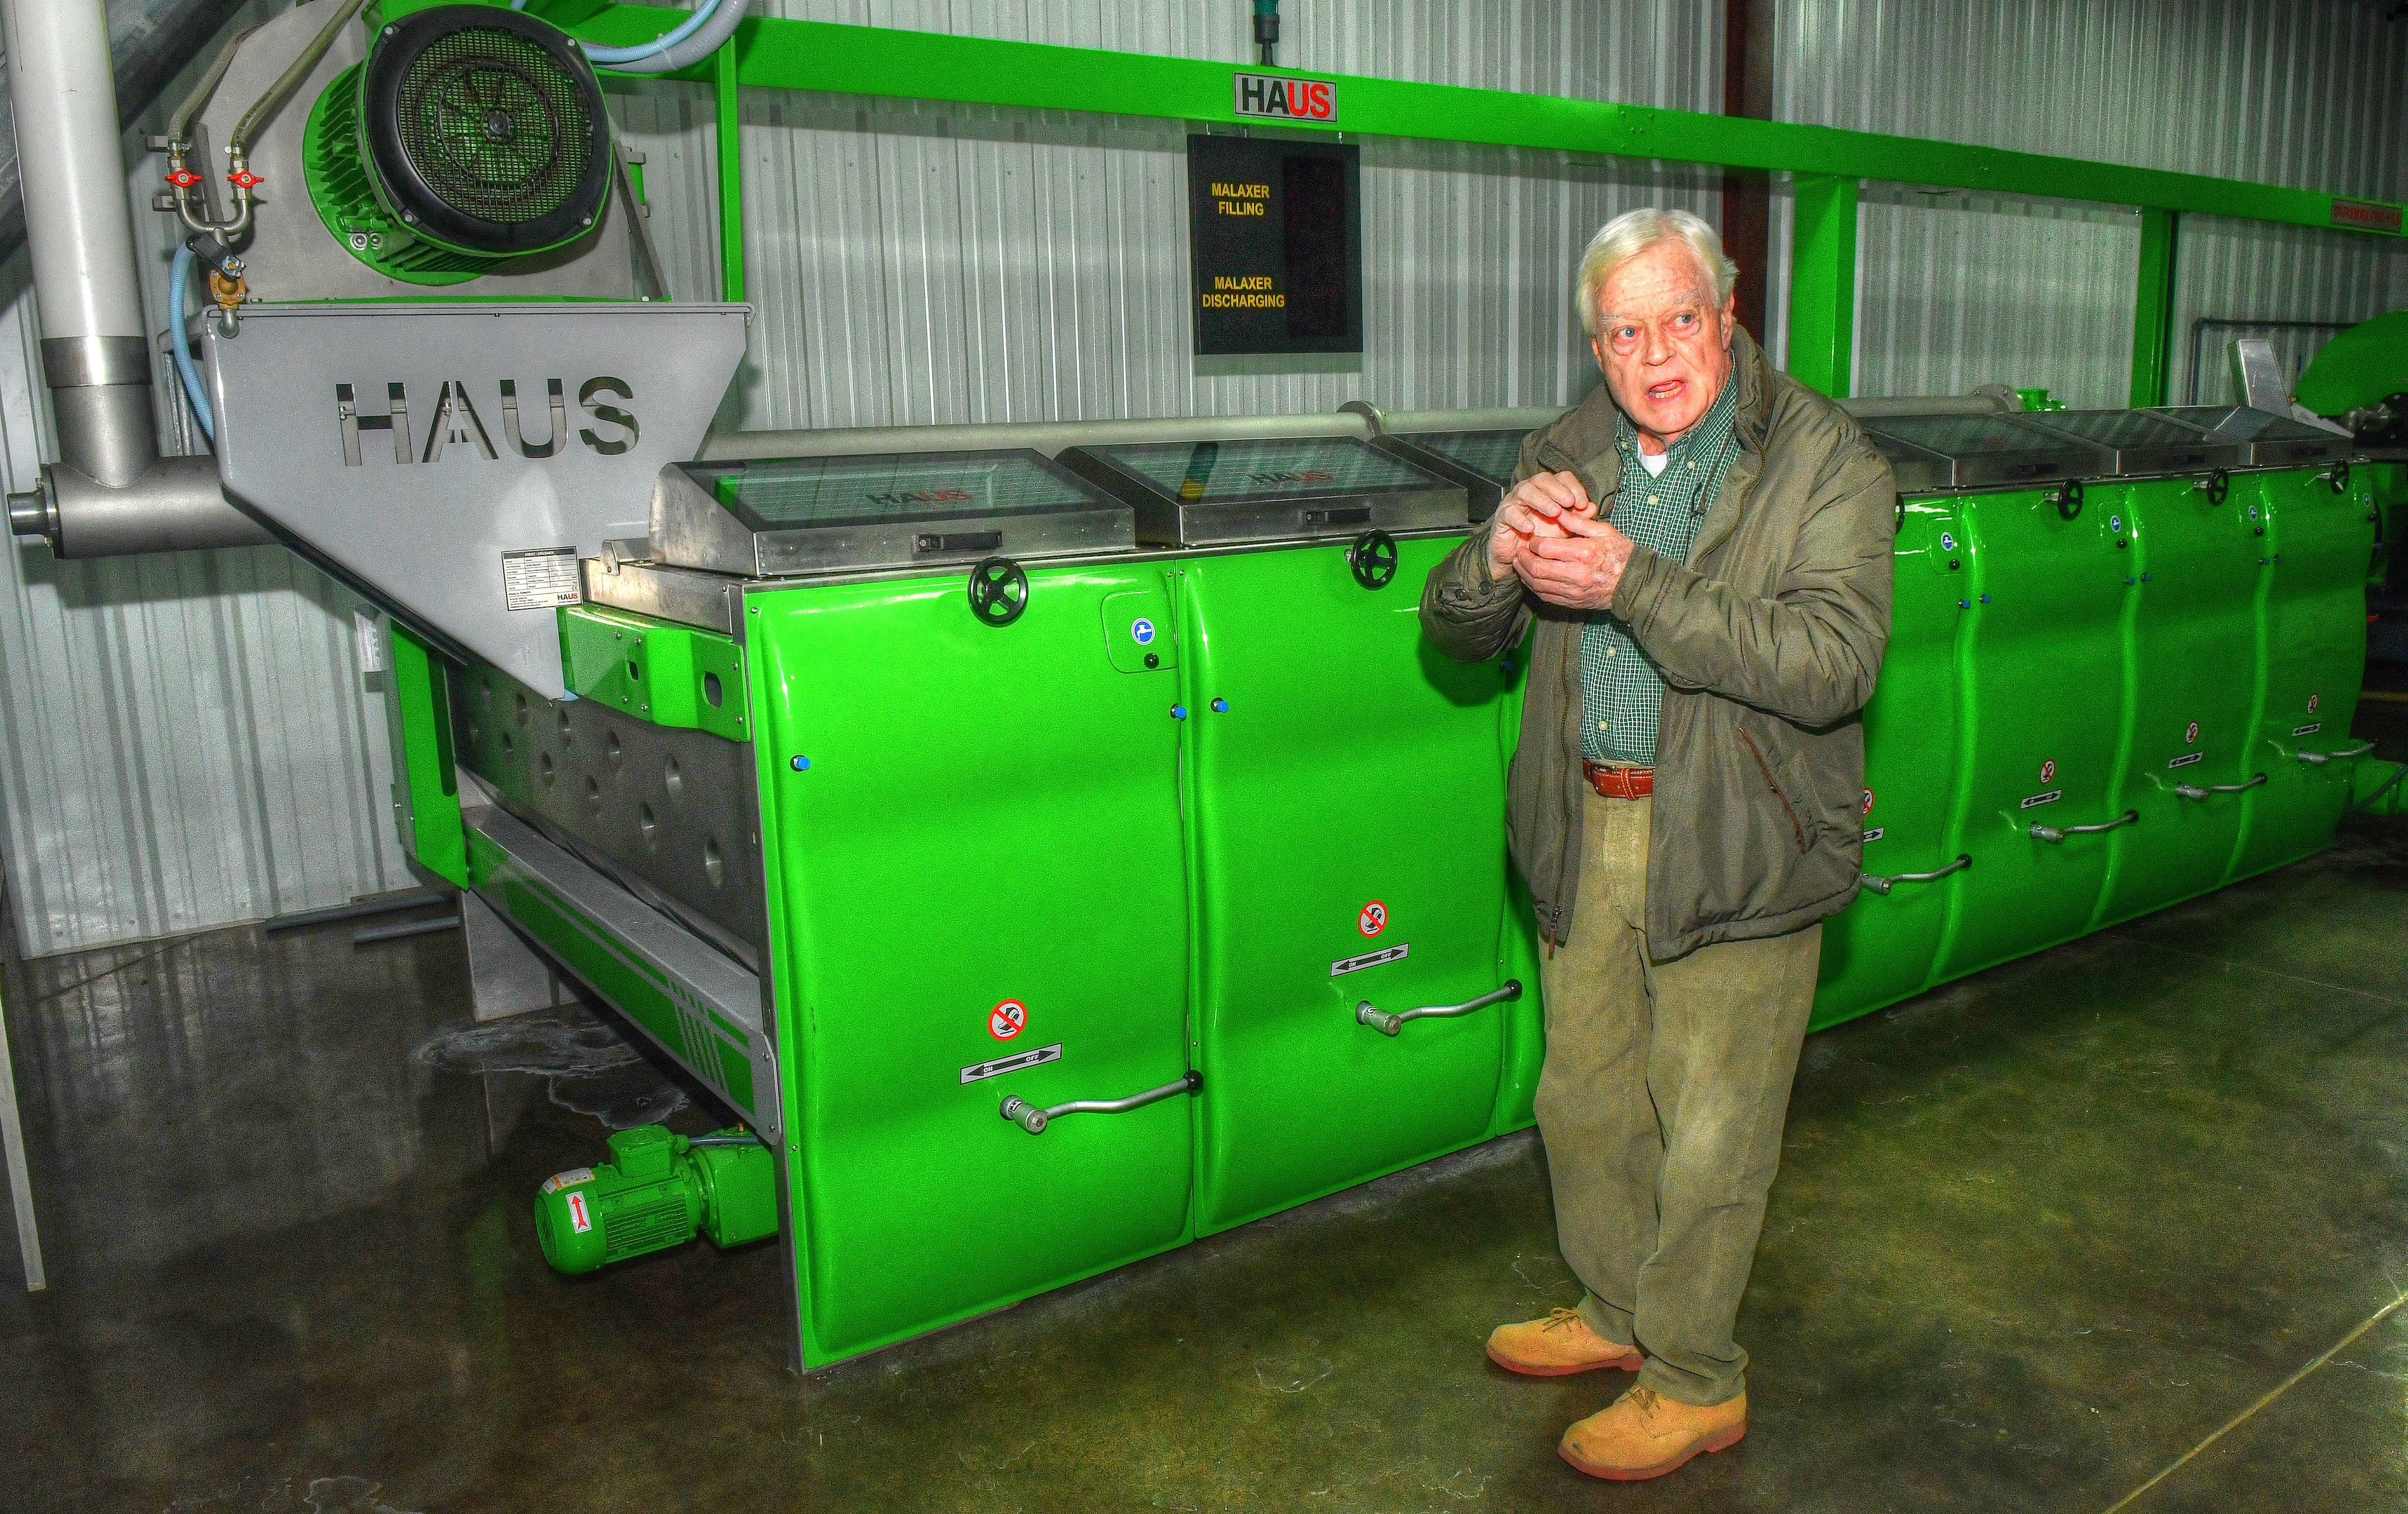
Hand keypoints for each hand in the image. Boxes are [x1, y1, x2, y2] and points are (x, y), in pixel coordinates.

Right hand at [1487, 470, 1592, 581]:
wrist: (1519, 557)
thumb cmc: (1540, 538)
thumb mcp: (1563, 529)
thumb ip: (1577, 518)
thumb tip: (1592, 507)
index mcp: (1548, 491)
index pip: (1561, 478)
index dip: (1573, 487)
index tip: (1582, 503)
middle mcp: (1531, 491)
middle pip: (1543, 479)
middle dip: (1558, 490)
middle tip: (1570, 502)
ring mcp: (1514, 502)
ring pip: (1525, 491)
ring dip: (1542, 500)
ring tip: (1555, 512)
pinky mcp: (1502, 516)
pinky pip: (1509, 513)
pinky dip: (1520, 519)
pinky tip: (1531, 528)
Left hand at [1515, 507, 1635, 609]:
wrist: (1634, 583)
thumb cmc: (1621, 553)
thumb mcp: (1603, 531)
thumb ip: (1578, 521)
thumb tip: (1558, 511)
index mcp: (1583, 553)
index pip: (1545, 549)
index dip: (1533, 543)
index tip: (1533, 540)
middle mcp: (1576, 574)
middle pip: (1537, 569)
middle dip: (1523, 560)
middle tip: (1520, 552)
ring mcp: (1574, 591)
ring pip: (1538, 585)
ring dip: (1525, 575)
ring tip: (1521, 564)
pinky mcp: (1573, 602)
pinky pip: (1546, 596)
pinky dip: (1535, 587)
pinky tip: (1531, 578)